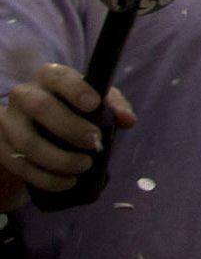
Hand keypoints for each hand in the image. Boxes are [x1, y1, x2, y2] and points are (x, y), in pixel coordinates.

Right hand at [0, 66, 135, 201]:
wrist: (33, 127)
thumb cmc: (70, 107)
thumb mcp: (93, 100)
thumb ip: (113, 105)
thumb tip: (128, 120)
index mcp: (49, 77)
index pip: (59, 77)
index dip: (76, 89)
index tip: (94, 104)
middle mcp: (24, 95)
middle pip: (41, 107)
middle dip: (69, 127)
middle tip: (94, 142)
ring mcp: (8, 122)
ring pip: (28, 141)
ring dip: (58, 159)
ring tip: (83, 167)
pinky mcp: (1, 147)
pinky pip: (21, 165)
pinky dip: (45, 178)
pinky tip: (66, 182)